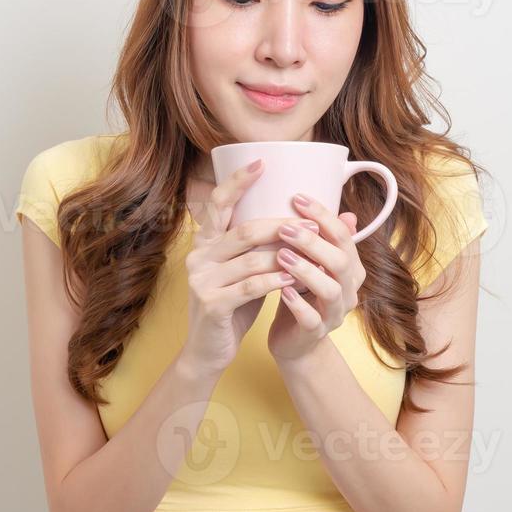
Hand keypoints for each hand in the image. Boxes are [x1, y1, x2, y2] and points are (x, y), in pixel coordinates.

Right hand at [179, 160, 320, 376]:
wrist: (210, 350)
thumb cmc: (234, 303)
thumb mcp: (249, 270)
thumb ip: (269, 246)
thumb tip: (312, 221)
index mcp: (206, 241)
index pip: (218, 202)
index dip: (238, 181)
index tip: (262, 161)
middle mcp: (199, 255)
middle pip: (244, 230)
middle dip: (281, 225)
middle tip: (312, 224)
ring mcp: (202, 280)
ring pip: (250, 258)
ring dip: (285, 255)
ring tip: (311, 253)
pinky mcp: (212, 304)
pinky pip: (250, 287)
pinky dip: (275, 281)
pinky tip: (294, 279)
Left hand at [267, 194, 366, 363]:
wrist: (295, 341)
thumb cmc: (301, 294)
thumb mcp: (311, 262)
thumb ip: (320, 237)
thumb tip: (336, 206)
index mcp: (350, 268)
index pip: (344, 236)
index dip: (323, 215)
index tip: (296, 197)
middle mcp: (349, 289)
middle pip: (341, 261)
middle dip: (314, 242)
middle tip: (285, 227)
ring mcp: (335, 313)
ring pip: (330, 289)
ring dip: (306, 270)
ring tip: (281, 256)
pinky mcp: (316, 333)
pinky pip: (311, 318)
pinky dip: (298, 304)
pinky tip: (282, 291)